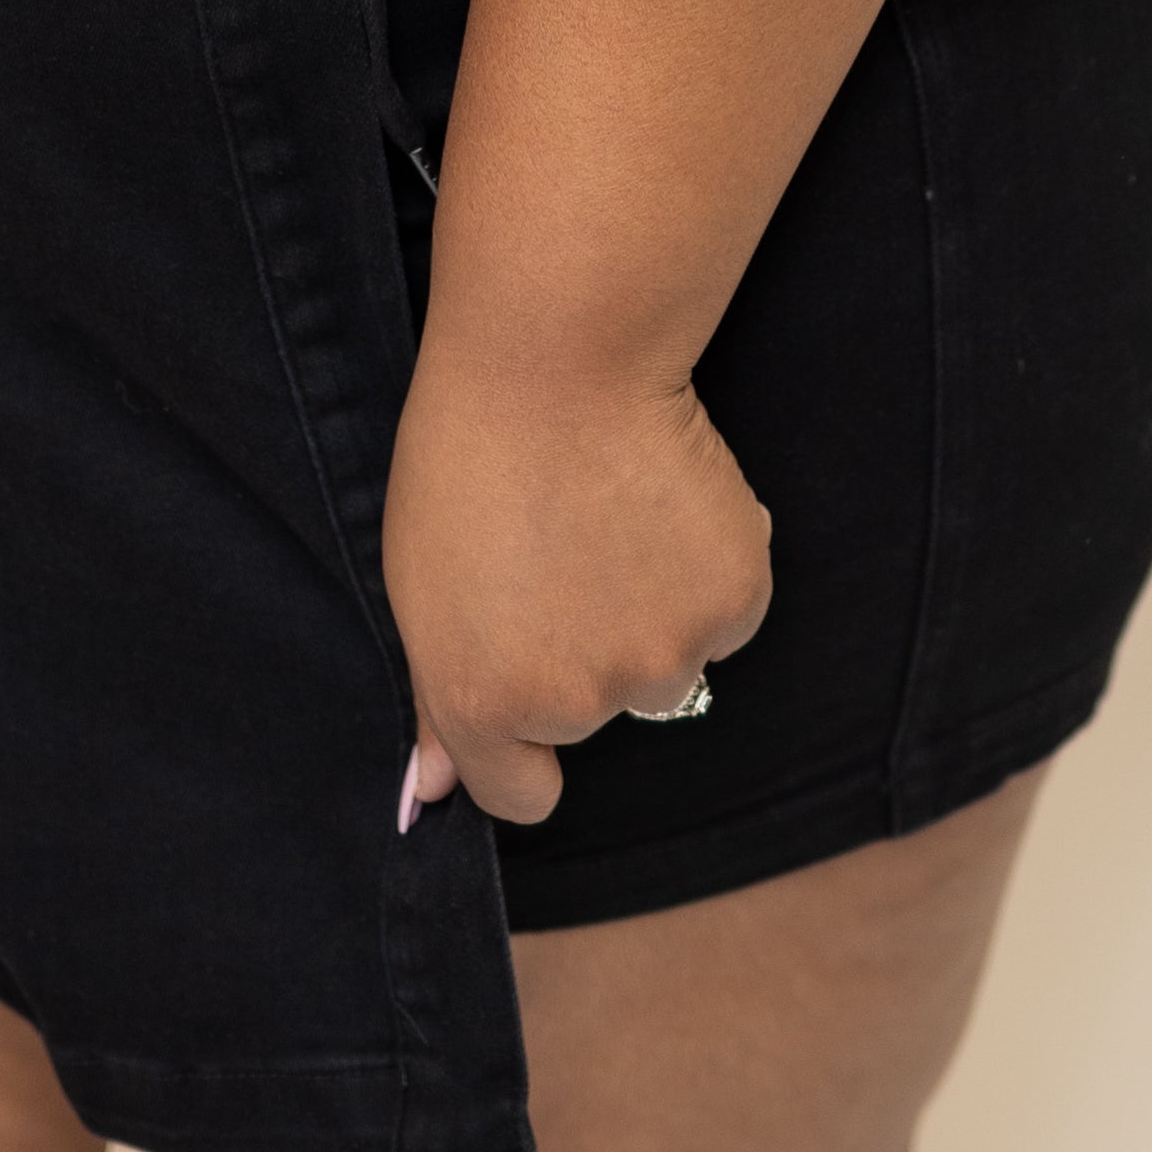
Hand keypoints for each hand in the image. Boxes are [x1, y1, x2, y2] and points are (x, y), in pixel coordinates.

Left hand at [382, 329, 772, 825]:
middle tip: (565, 545)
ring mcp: (663, 656)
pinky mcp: (733, 602)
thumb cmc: (469, 452)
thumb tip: (427, 793)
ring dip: (654, 607)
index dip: (524, 741)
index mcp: (486, 703)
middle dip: (586, 647)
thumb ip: (438, 699)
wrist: (557, 357)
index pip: (520, 793)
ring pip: (668, 660)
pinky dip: (709, 566)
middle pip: (598, 711)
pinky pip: (727, 611)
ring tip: (615, 512)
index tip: (531, 670)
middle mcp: (578, 700)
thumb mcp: (418, 581)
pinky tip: (670, 498)